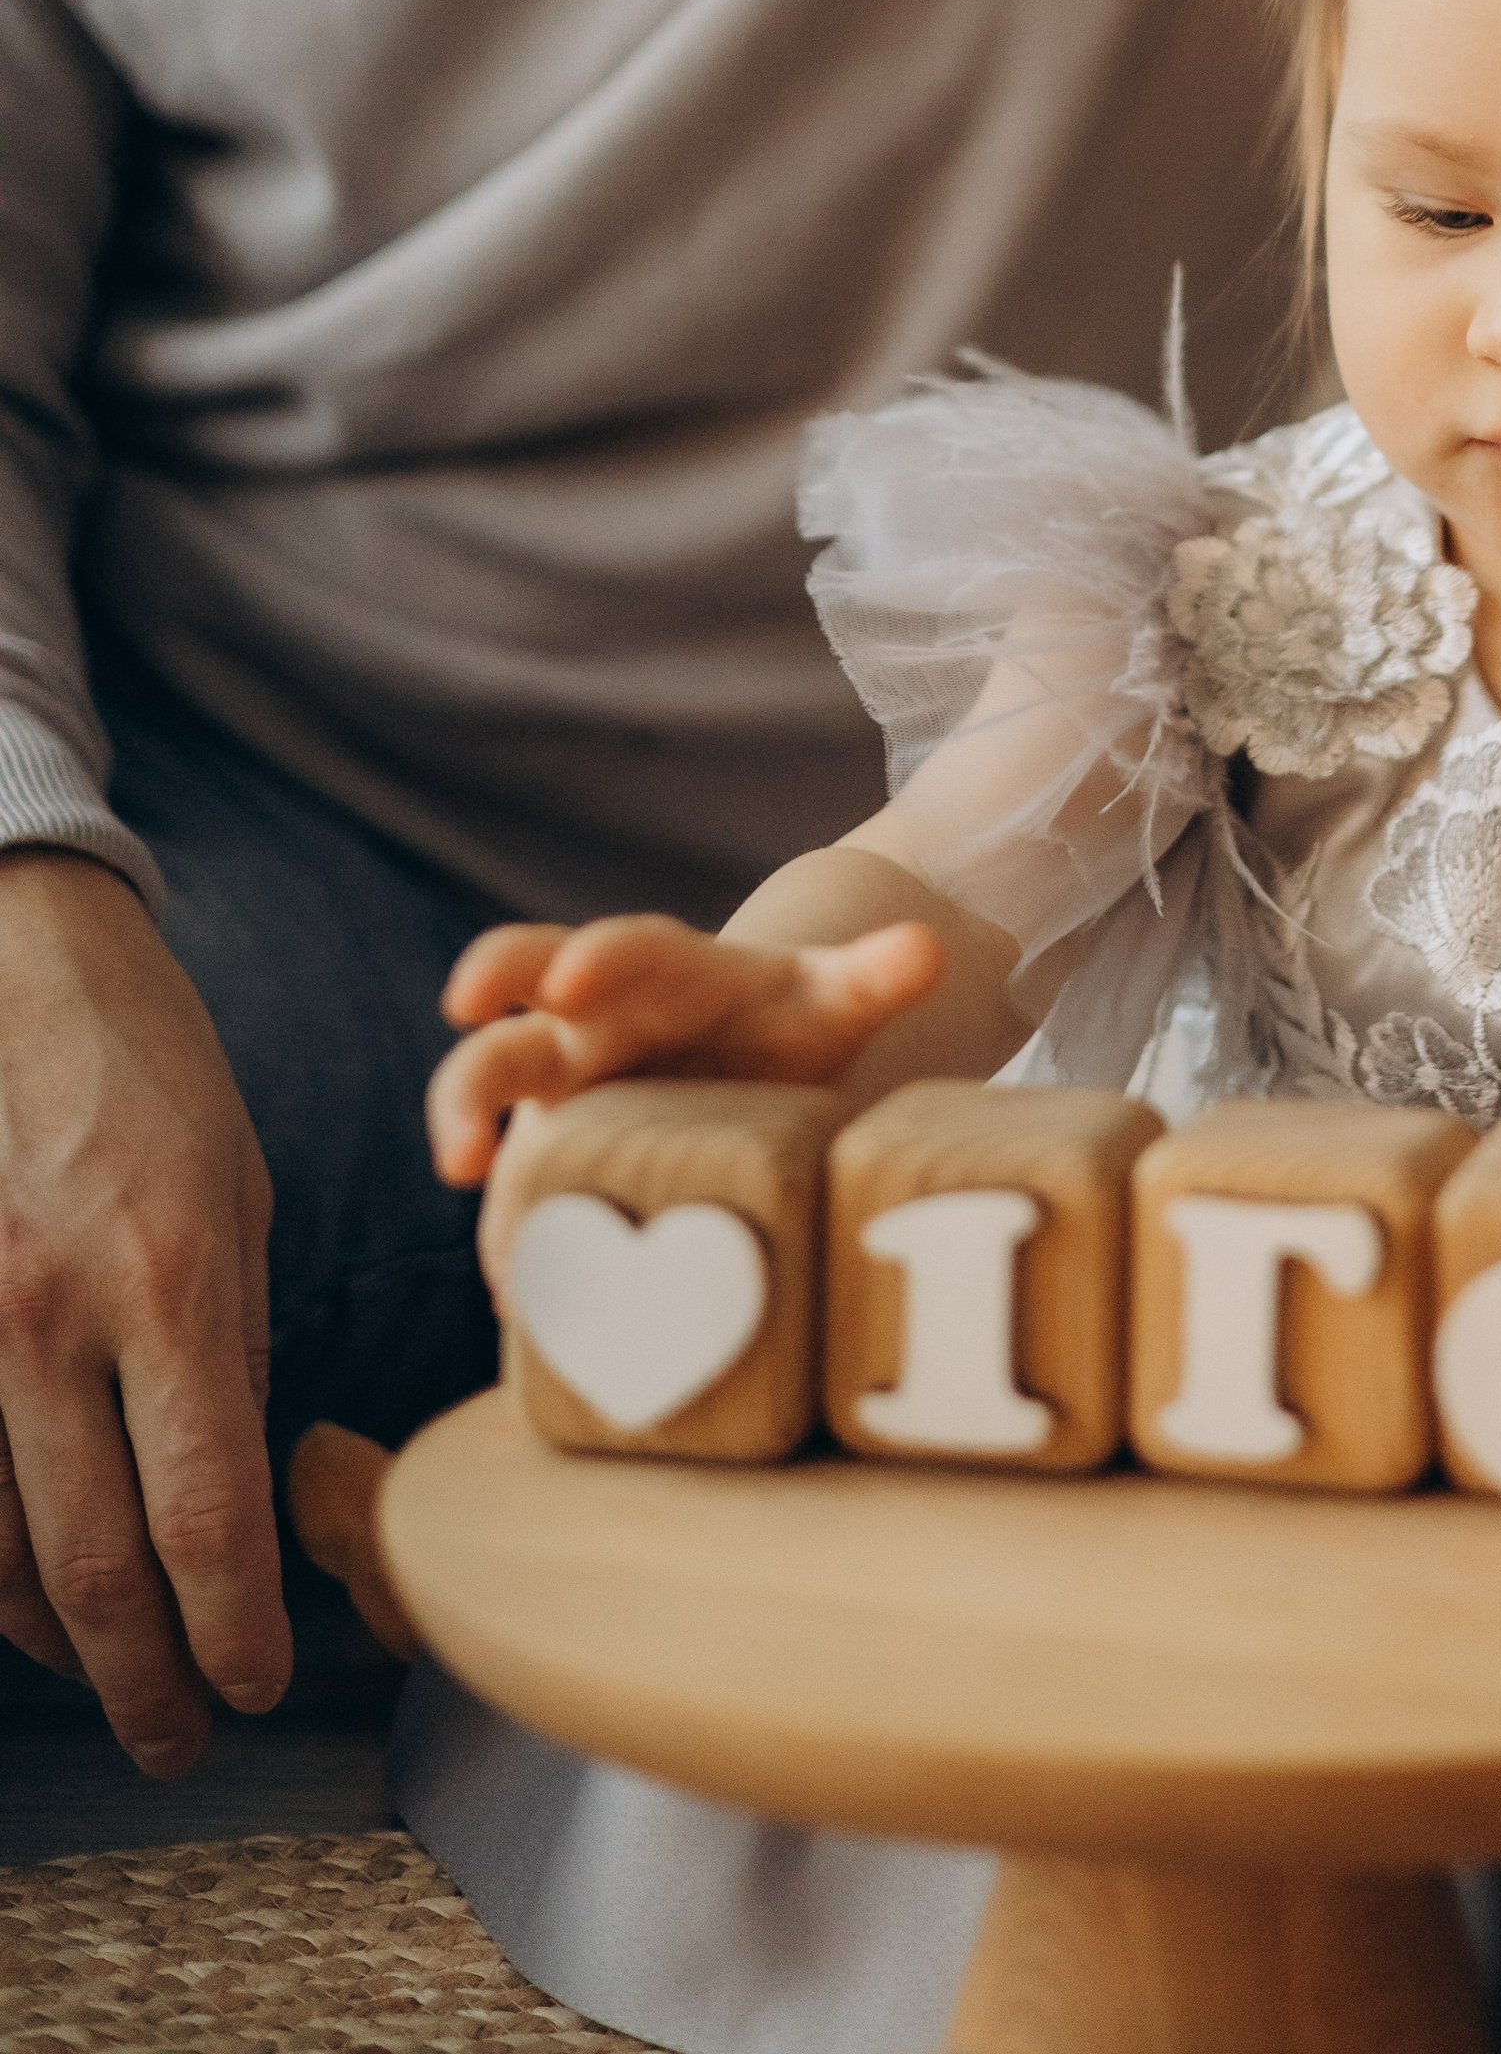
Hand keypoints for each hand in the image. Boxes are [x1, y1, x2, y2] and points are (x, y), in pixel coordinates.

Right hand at [0, 851, 289, 1771]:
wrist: (18, 972)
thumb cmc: (151, 1076)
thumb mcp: (241, 1198)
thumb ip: (233, 1351)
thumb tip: (242, 1493)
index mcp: (172, 1280)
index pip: (205, 1513)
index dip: (233, 1630)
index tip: (263, 1686)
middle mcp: (55, 1319)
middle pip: (95, 1564)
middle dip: (147, 1678)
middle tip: (185, 1739)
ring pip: (0, 1551)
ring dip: (63, 1642)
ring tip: (119, 1681)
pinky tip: (27, 1603)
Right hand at [427, 910, 947, 1284]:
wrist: (750, 1071)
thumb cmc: (786, 1024)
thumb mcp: (829, 1002)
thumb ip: (873, 976)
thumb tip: (931, 947)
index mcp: (660, 969)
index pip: (621, 947)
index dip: (594, 956)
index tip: (573, 978)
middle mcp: (591, 1019)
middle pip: (521, 991)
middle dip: (490, 998)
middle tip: (465, 1017)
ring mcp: (559, 1088)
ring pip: (488, 1081)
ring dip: (464, 1118)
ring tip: (466, 1172)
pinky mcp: (551, 1155)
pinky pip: (514, 1187)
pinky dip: (511, 1232)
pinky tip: (523, 1290)